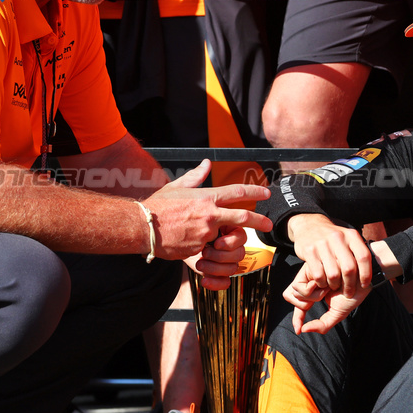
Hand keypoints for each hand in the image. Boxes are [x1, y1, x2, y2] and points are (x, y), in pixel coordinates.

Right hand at [144, 160, 270, 259]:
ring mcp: (205, 233)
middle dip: (260, 221)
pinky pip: (208, 248)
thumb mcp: (177, 186)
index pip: (237, 192)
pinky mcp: (199, 248)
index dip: (254, 191)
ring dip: (222, 237)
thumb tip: (206, 163)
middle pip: (243, 217)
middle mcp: (209, 214)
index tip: (266, 193)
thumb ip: (195, 176)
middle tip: (269, 224)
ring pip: (223, 236)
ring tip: (210, 235)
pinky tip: (190, 241)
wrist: (143, 227)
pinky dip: (205, 246)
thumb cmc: (158, 205)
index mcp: (206, 197)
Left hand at [186, 224, 249, 289]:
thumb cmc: (187, 228)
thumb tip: (233, 227)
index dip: (231, 242)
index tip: (216, 244)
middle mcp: (231, 245)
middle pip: (239, 254)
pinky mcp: (219, 273)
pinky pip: (225, 282)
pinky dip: (215, 282)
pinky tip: (204, 279)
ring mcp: (226, 260)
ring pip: (232, 268)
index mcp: (230, 229)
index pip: (242, 236)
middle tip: (204, 251)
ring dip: (214, 268)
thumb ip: (217, 221)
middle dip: (219, 255)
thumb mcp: (202, 219)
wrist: (176, 243)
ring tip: (199, 263)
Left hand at [284, 264, 369, 333]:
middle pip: (293, 296)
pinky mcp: (312, 265)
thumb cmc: (352, 294)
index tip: (298, 329)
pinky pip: (305, 284)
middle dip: (311, 300)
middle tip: (327, 294)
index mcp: (313, 290)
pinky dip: (318, 287)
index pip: (297, 305)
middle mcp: (309, 280)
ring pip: (299, 291)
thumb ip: (322, 324)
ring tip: (331, 287)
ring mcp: (310, 272)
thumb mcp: (337, 313)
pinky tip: (330, 282)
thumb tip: (303, 330)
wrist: (364, 278)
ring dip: (317, 294)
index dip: (297, 318)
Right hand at [287, 214, 372, 300]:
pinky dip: (322, 282)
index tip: (364, 285)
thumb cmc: (332, 238)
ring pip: (333, 274)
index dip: (366, 274)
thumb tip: (373, 269)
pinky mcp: (309, 251)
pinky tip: (322, 282)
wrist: (309, 224)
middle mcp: (338, 238)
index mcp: (351, 235)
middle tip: (348, 292)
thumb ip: (358, 251)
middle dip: (350, 284)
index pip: (363, 256)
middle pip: (349, 268)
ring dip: (335, 285)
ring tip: (334, 286)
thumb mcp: (347, 238)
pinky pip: (319, 274)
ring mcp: (322, 244)